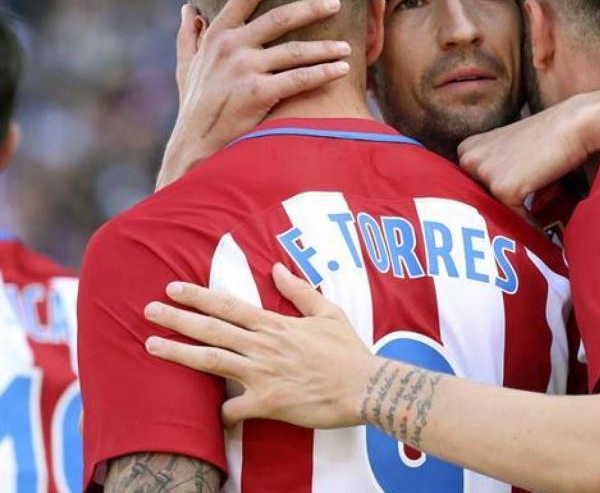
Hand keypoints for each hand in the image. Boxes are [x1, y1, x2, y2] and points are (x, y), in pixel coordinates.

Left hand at [143, 263, 379, 428]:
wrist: (366, 387)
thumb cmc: (349, 352)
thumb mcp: (329, 313)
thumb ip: (299, 291)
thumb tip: (277, 268)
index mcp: (276, 325)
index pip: (229, 306)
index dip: (198, 296)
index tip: (173, 289)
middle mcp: (264, 346)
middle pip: (211, 329)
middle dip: (176, 318)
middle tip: (147, 310)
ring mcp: (263, 374)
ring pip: (211, 361)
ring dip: (178, 353)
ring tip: (150, 346)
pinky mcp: (268, 403)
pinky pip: (233, 409)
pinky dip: (219, 413)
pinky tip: (209, 416)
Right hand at [157, 0, 353, 188]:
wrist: (196, 146)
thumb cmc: (195, 108)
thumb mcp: (186, 68)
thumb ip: (189, 37)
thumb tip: (188, 9)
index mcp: (216, 35)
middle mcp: (231, 47)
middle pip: (278, 18)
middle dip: (311, 8)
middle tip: (335, 1)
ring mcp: (245, 69)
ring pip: (295, 51)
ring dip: (325, 47)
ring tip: (347, 47)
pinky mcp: (259, 93)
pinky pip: (300, 78)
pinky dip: (323, 73)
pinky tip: (341, 70)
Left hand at [457, 95, 593, 215]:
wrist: (572, 126)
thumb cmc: (547, 137)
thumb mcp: (508, 149)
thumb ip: (494, 169)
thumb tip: (493, 203)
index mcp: (467, 148)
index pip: (471, 187)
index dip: (490, 201)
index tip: (505, 213)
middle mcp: (469, 159)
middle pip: (477, 202)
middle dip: (496, 215)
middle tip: (514, 229)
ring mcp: (484, 173)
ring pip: (494, 211)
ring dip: (512, 222)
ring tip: (530, 226)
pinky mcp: (502, 188)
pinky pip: (512, 218)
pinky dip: (528, 226)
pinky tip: (540, 228)